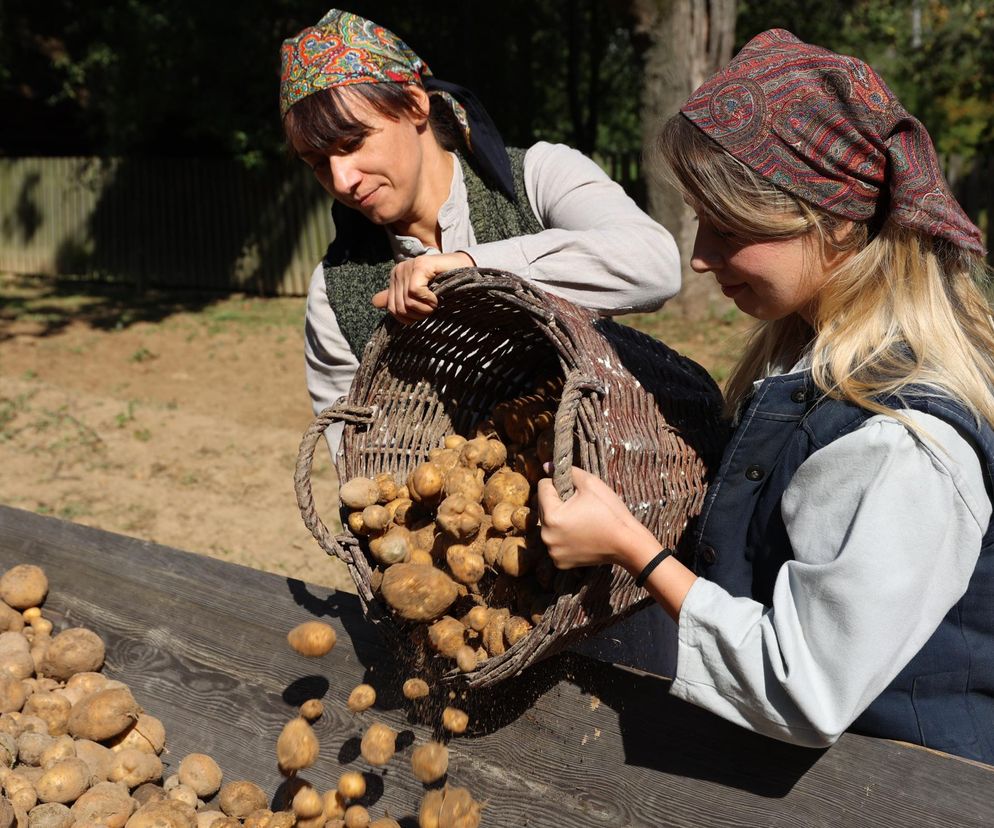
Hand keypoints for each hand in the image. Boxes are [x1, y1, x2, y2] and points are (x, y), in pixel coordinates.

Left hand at [371, 251, 474, 323]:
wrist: (466, 271)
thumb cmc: (445, 285)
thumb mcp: (419, 295)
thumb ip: (398, 298)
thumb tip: (374, 302)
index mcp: (395, 278)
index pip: (391, 309)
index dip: (408, 318)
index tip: (423, 313)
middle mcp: (398, 271)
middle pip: (399, 308)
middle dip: (418, 314)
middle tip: (432, 308)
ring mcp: (408, 267)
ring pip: (407, 302)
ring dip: (425, 308)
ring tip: (435, 302)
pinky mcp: (419, 266)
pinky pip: (415, 292)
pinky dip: (428, 300)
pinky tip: (436, 296)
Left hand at [536, 466, 657, 569]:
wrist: (627, 544)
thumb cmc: (610, 511)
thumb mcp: (590, 483)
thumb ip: (567, 472)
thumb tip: (547, 466)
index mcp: (552, 516)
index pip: (542, 487)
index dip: (558, 484)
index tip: (575, 491)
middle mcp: (546, 536)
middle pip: (542, 507)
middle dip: (557, 503)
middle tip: (580, 506)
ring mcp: (552, 551)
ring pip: (547, 525)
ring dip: (558, 520)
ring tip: (581, 520)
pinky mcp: (559, 562)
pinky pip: (555, 542)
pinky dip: (563, 537)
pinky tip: (581, 535)